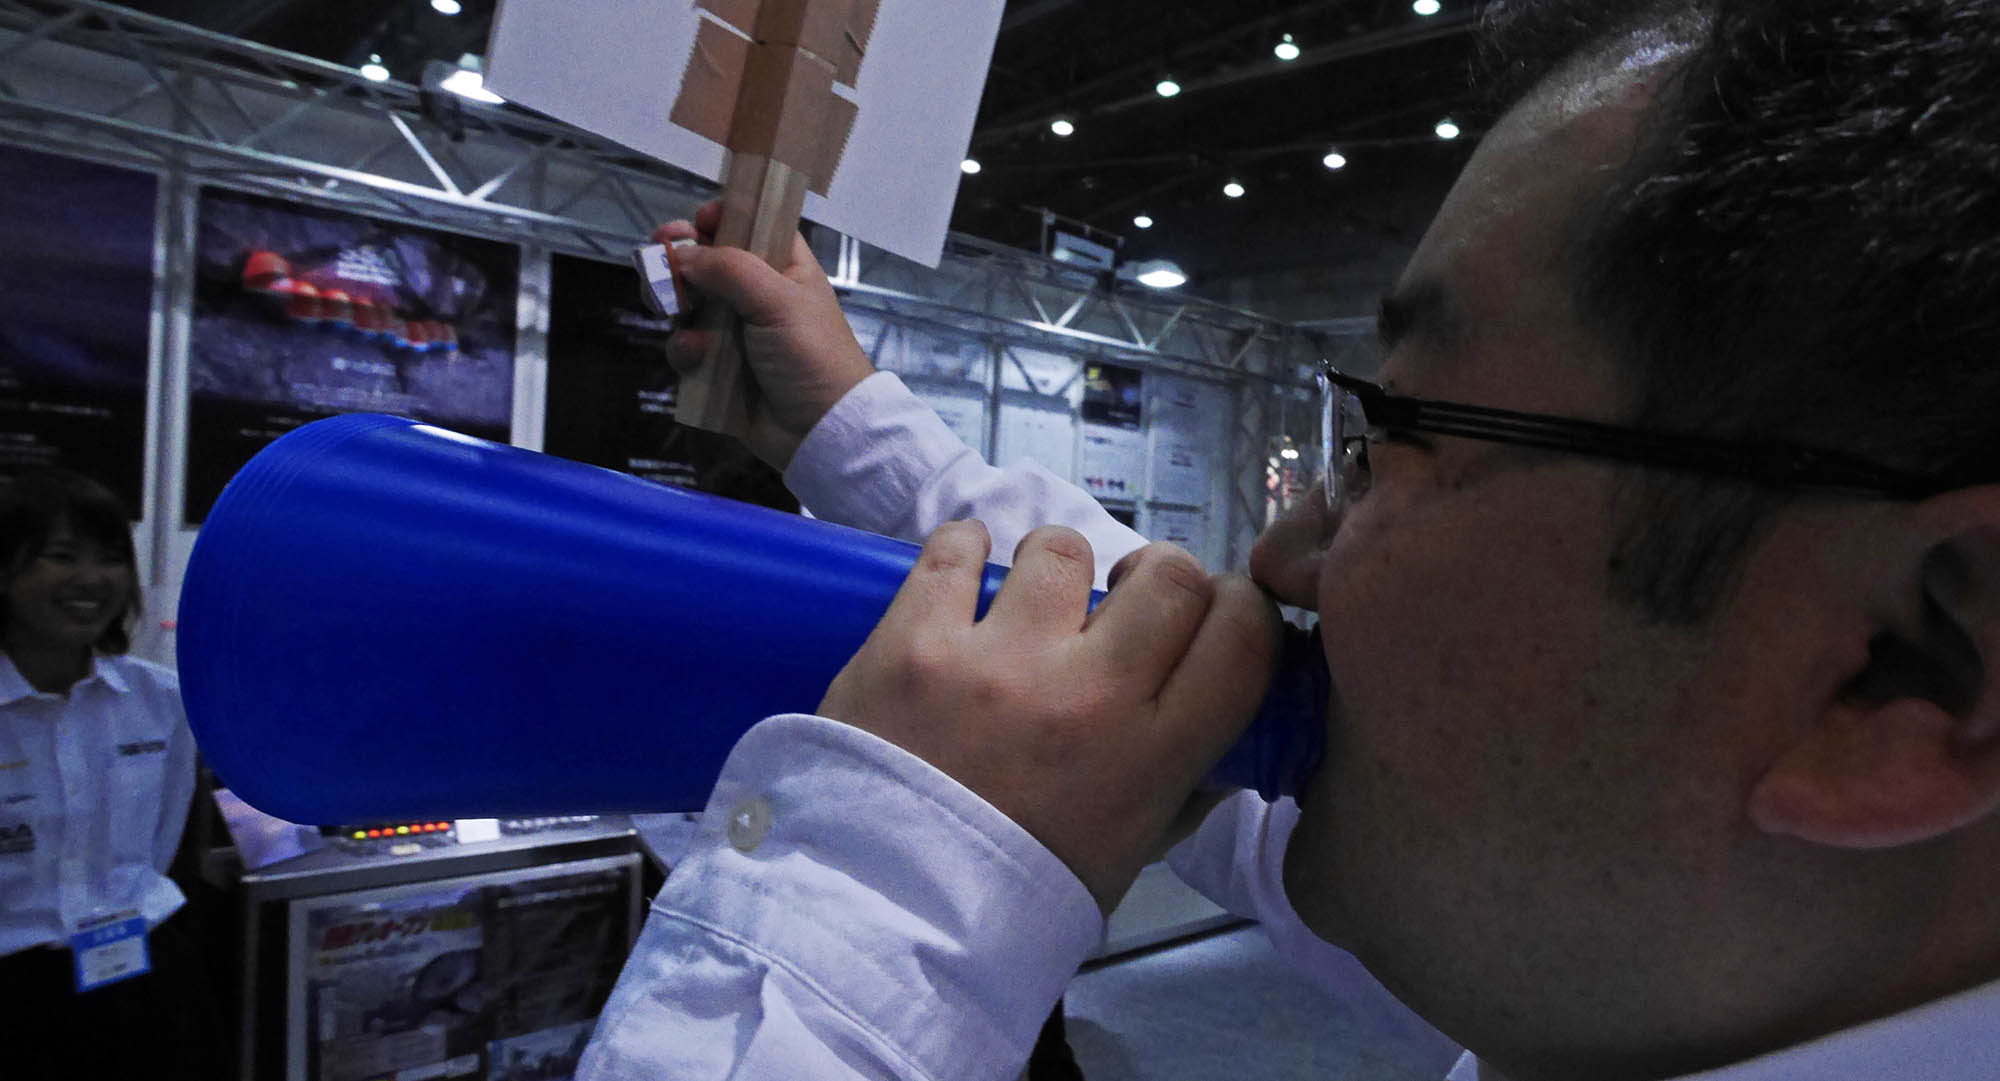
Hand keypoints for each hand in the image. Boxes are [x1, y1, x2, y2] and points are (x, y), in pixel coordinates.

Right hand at [654, 204, 874, 469]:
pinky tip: (697, 354)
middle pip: (707, 261)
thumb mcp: (778, 300)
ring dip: (675, 302)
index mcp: (784, 266)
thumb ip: (731, 269)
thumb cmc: (811, 354)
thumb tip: (682, 253)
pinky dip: (685, 348)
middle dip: (679, 258)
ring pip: (687, 303)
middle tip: (656, 255)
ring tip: (670, 306)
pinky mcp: (717, 366)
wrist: (820, 429)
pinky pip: (686, 346)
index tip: (698, 222)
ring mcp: (735, 330)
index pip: (750, 225)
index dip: (721, 218)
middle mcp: (757, 293)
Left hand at [818, 522, 1281, 912]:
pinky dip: (966, 550)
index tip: (1206, 617)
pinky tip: (966, 574)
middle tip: (1120, 604)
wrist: (886, 918)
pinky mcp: (913, 643)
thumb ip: (1183, 790)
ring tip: (1028, 605)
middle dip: (1155, 577)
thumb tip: (1226, 739)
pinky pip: (957, 548)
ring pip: (1062, 549)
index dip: (1238, 609)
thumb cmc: (1018, 890)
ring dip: (1055, 568)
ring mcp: (998, 662)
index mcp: (1152, 754)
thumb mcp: (1129, 854)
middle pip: (1171, 576)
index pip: (1243, 636)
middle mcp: (1087, 696)